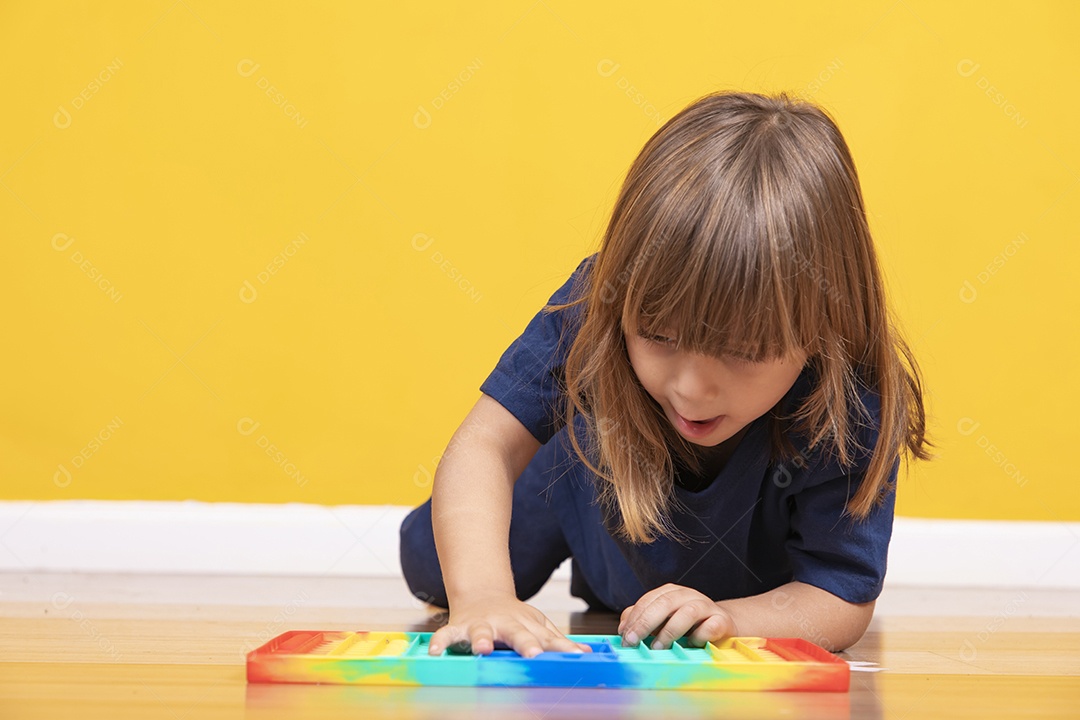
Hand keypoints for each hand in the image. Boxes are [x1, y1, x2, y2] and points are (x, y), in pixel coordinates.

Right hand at [428, 593, 592, 657]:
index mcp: (527, 625)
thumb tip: (586, 654)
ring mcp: (482, 624)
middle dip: (526, 643)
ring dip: (482, 639)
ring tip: (482, 649)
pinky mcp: (459, 626)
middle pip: (518, 633)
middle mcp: (506, 624)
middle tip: (533, 654)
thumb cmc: (514, 617)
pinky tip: (435, 653)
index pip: (548, 639)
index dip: (561, 648)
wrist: (483, 593)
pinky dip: (440, 641)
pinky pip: (447, 635)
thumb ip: (558, 641)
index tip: (576, 658)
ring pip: (482, 631)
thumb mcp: (537, 625)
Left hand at [618, 583, 735, 649]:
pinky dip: (700, 636)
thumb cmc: (688, 624)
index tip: (624, 636)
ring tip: (657, 647)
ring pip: (688, 612)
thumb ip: (641, 620)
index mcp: (670, 593)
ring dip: (670, 630)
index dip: (634, 618)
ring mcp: (706, 606)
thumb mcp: (662, 620)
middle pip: (665, 603)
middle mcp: (687, 595)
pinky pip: (711, 626)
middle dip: (646, 622)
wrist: (722, 624)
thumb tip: (623, 628)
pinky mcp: (722, 620)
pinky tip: (692, 645)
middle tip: (633, 640)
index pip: (648, 600)